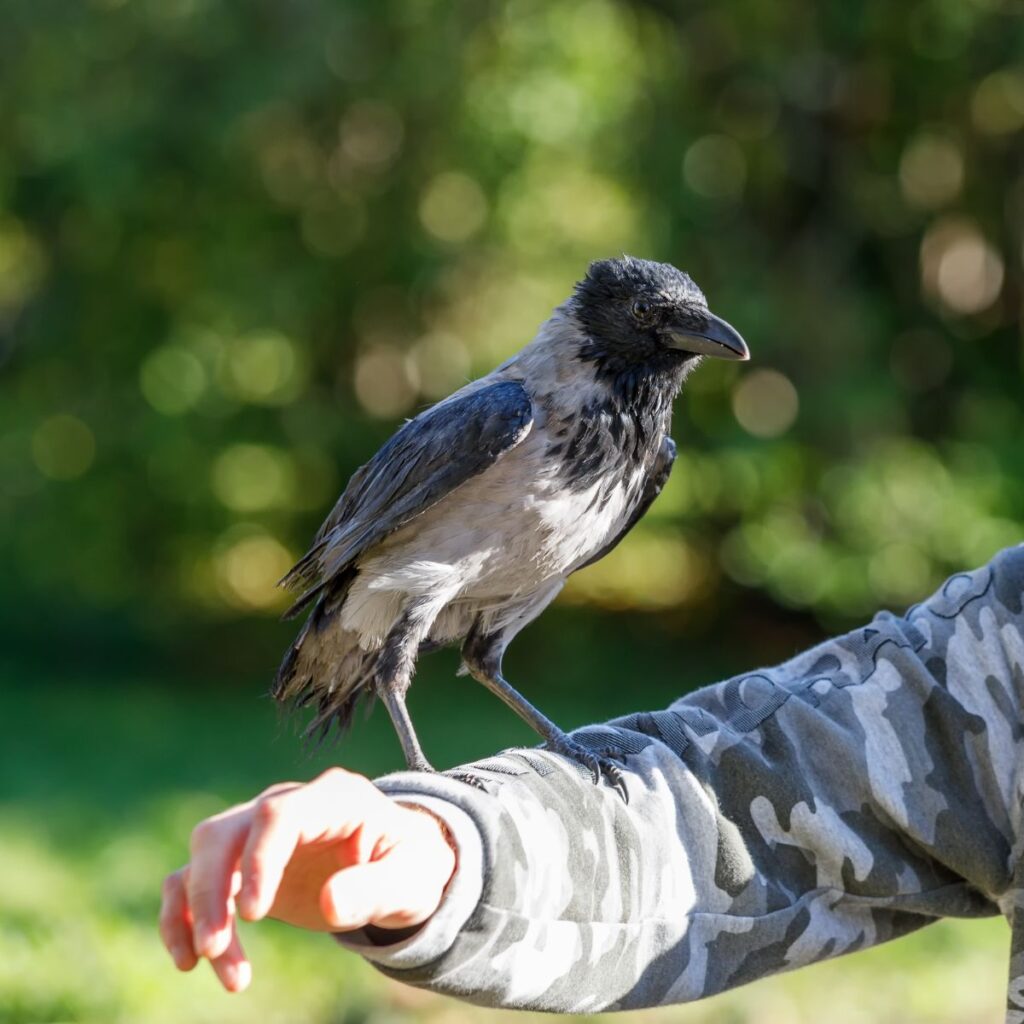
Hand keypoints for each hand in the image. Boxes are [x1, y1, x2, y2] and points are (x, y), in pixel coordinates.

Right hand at [158, 767, 456, 991]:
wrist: (398, 867)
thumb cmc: (408, 867)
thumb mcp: (411, 879)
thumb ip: (376, 888)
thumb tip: (331, 905)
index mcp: (334, 798)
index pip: (279, 813)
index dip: (259, 859)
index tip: (253, 914)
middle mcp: (288, 804)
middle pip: (225, 831)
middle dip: (210, 890)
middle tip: (215, 950)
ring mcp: (260, 829)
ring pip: (202, 855)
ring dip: (195, 912)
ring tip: (222, 970)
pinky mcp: (242, 860)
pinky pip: (194, 879)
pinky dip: (183, 918)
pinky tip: (193, 961)